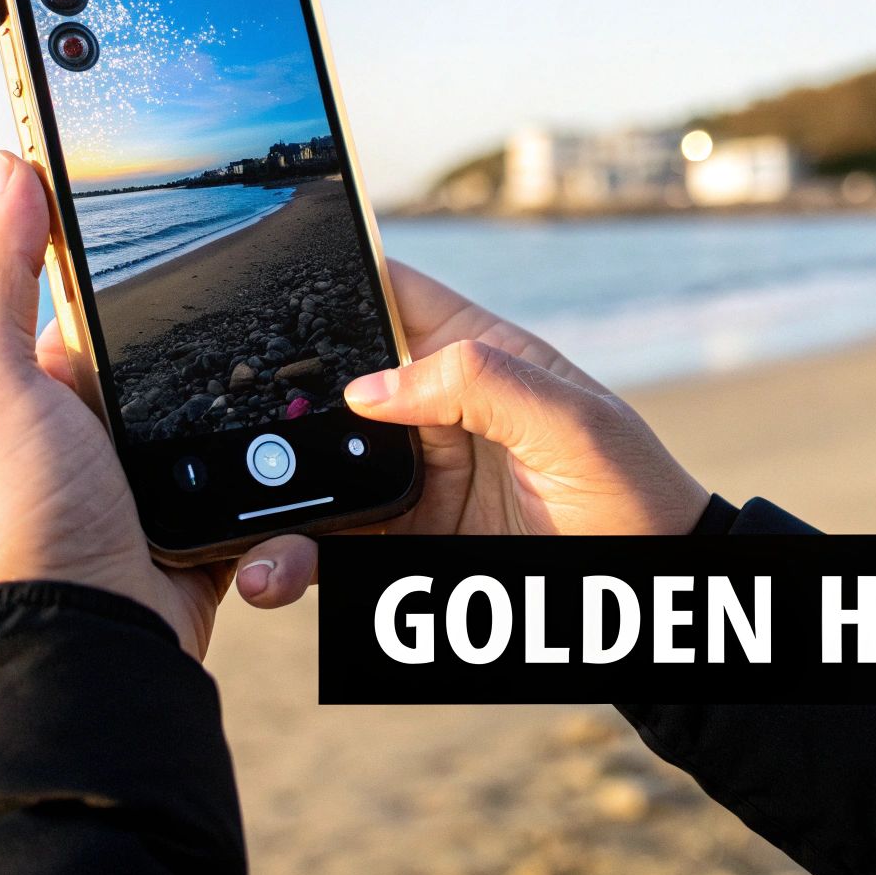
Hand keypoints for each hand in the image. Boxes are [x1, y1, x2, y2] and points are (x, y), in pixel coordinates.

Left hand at [0, 151, 274, 658]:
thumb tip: (8, 164)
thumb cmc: (22, 509)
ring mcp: (163, 472)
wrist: (89, 633)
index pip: (100, 288)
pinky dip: (287, 453)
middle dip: (226, 318)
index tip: (190, 189)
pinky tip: (314, 423)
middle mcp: (104, 422)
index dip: (133, 242)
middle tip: (283, 267)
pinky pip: (268, 468)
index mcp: (48, 379)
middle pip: (184, 339)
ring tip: (313, 347)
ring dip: (266, 387)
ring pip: (233, 401)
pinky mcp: (216, 517)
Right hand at [236, 260, 709, 607]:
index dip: (331, 275)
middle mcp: (431, 414)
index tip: (261, 278)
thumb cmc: (636, 495)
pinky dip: (291, 558)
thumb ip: (482, 384)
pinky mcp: (404, 547)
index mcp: (475, 357)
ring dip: (272, 497)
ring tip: (243, 530)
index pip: (389, 294)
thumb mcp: (574, 424)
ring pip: (318, 476)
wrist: (653, 599)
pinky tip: (271, 570)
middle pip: (328, 389)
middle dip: (274, 401)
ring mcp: (413, 482)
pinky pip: (330, 546)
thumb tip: (370, 386)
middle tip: (222, 428)